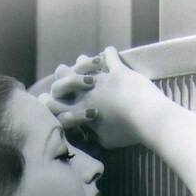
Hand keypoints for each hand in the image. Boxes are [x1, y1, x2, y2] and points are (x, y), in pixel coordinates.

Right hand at [39, 47, 164, 148]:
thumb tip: (86, 134)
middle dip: (63, 75)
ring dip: (83, 64)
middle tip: (69, 78)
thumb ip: (92, 134)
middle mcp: (87, 91)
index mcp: (80, 109)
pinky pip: (109, 54)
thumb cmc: (126, 133)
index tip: (50, 100)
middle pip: (61, 75)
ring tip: (88, 67)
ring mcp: (102, 78)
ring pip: (82, 62)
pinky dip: (107, 54)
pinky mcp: (119, 70)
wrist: (148, 119)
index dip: (47, 100)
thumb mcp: (105, 141)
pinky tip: (107, 56)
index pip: (53, 101)